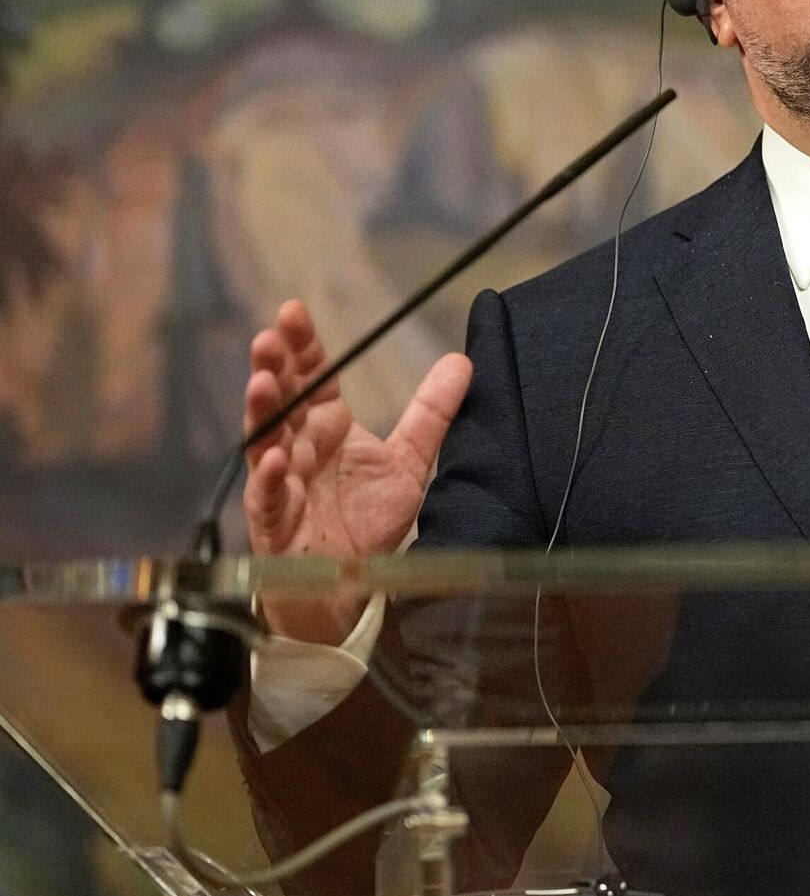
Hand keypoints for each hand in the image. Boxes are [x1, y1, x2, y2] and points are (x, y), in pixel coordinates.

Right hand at [242, 298, 471, 643]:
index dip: (304, 346)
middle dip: (273, 368)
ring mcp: (282, 483)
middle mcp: (300, 448)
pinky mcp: (276, 522)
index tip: (293, 311)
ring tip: (261, 383)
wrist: (354, 583)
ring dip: (262, 412)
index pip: (314, 377)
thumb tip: (462, 360)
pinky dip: (269, 477)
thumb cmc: (369, 520)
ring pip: (264, 441)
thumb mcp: (410, 460)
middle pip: (283, 401)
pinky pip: (269, 497)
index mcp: (328, 427)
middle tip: (269, 338)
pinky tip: (273, 458)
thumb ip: (432, 412)